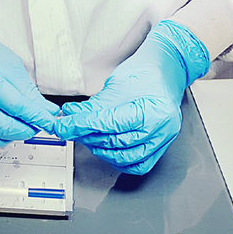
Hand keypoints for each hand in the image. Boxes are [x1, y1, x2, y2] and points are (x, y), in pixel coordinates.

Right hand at [0, 14, 59, 148]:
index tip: (49, 121)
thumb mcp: (11, 66)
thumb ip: (29, 92)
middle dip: (25, 130)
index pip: (17, 107)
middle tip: (37, 125)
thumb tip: (46, 111)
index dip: (37, 117)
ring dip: (9, 138)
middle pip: (2, 127)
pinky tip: (2, 132)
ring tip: (20, 127)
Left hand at [52, 20, 209, 174]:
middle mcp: (161, 129)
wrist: (167, 69)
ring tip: (87, 136)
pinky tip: (107, 148)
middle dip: (88, 136)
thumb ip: (94, 106)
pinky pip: (137, 164)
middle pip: (116, 142)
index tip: (64, 126)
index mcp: (152, 111)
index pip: (109, 124)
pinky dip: (119, 158)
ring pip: (125, 158)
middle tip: (71, 128)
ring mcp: (163, 140)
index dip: (82, 126)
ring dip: (101, 149)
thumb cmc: (147, 71)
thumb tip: (71, 118)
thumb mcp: (116, 84)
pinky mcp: (160, 146)